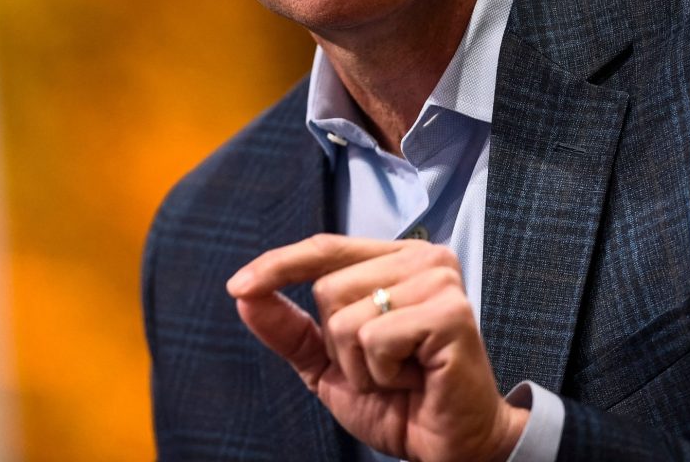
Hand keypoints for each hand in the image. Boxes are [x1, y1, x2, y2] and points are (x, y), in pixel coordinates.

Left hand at [227, 234, 526, 461]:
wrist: (448, 447)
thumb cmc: (398, 401)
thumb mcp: (327, 365)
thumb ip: (288, 329)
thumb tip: (243, 294)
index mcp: (394, 259)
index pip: (324, 248)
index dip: (278, 265)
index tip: (238, 286)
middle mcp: (421, 258)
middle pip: (327, 287)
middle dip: (339, 345)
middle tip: (383, 367)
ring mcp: (439, 281)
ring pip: (346, 316)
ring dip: (362, 364)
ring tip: (401, 373)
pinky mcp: (450, 312)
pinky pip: (375, 337)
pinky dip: (383, 372)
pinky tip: (415, 378)